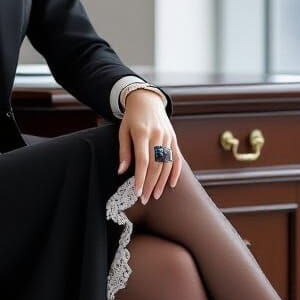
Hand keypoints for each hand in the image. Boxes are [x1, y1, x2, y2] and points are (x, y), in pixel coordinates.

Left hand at [116, 88, 181, 202]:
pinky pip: (178, 158)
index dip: (141, 178)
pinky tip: (172, 184)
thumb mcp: (123, 131)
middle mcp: (157, 135)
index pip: (143, 161)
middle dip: (151, 184)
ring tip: (156, 195)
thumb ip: (124, 152)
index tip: (138, 192)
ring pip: (167, 164)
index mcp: (142, 133)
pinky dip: (176, 172)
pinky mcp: (174, 139)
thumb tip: (121, 172)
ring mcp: (168, 137)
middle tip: (146, 199)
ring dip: (162, 182)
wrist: (147, 100)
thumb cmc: (131, 118)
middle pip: (156, 165)